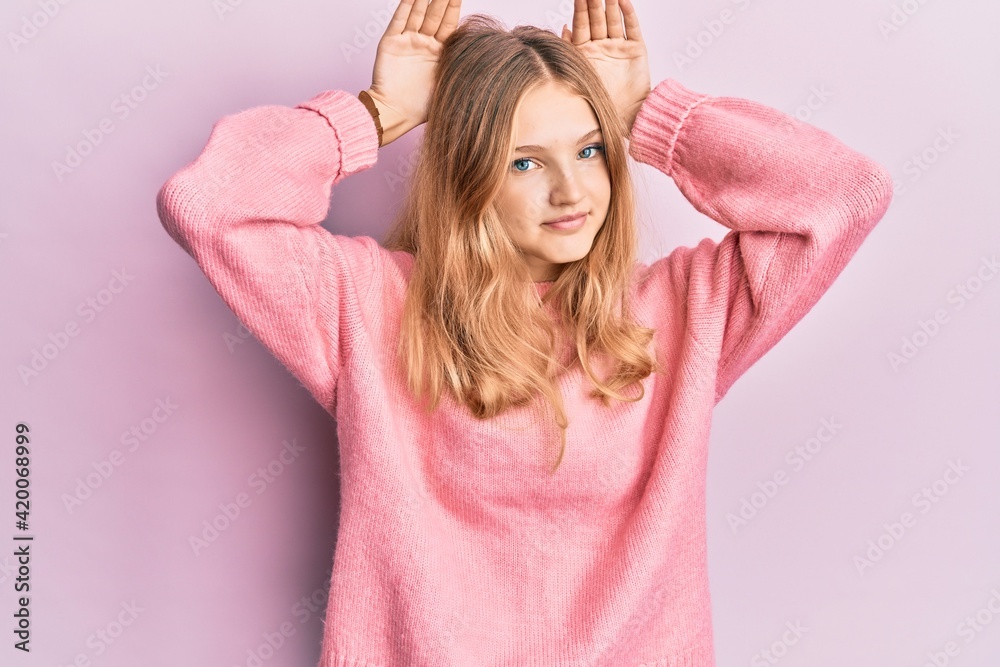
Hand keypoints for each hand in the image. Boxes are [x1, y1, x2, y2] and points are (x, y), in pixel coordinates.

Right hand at [365, 0, 461, 145]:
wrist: (395, 114)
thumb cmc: (421, 108)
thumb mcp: (449, 87)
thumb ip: (462, 72)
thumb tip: (489, 64)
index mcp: (439, 55)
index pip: (449, 25)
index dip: (454, 8)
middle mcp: (423, 45)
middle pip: (435, 15)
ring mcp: (407, 42)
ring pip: (418, 13)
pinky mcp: (391, 42)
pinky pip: (399, 20)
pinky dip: (406, 6)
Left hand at [561, 0, 650, 135]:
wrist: (624, 118)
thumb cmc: (598, 103)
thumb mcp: (578, 74)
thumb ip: (570, 50)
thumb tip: (563, 28)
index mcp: (586, 53)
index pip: (581, 25)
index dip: (579, 9)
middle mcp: (602, 48)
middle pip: (596, 19)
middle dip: (593, 2)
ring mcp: (619, 48)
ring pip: (614, 20)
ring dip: (610, 4)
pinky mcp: (636, 50)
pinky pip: (632, 28)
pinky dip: (628, 14)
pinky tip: (623, 1)